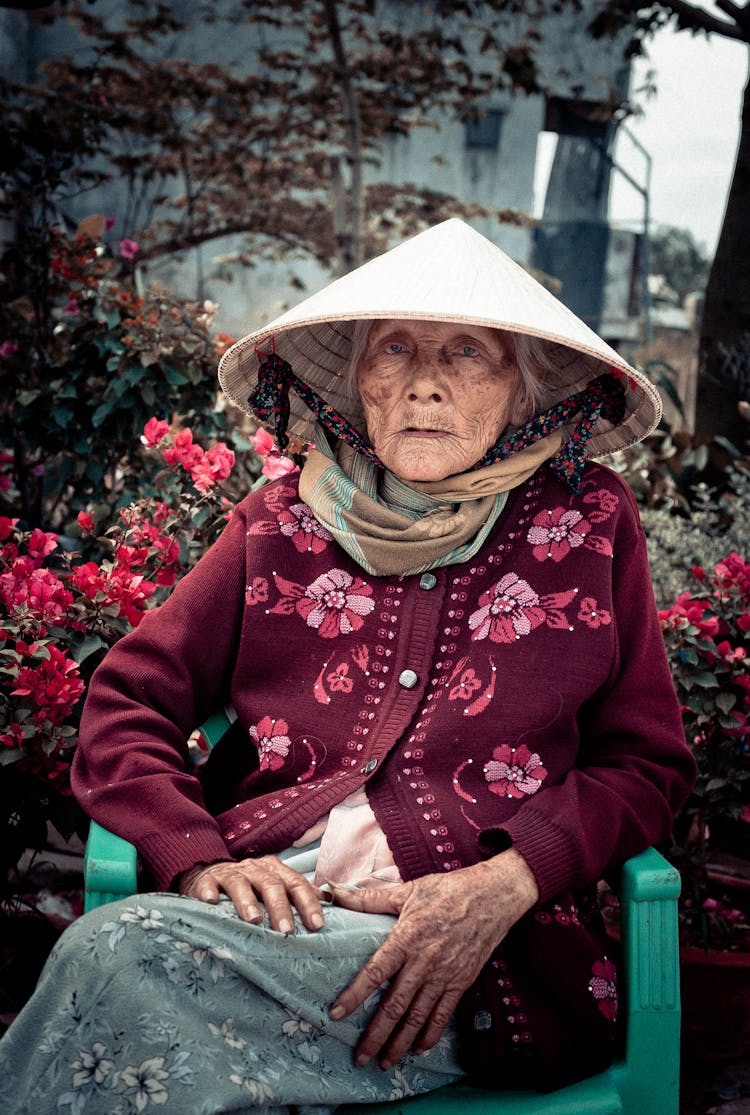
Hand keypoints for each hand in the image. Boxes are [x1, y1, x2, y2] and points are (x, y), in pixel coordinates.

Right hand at [176, 856, 326, 933]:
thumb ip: (297, 894)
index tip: (317, 925)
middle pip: (271, 884)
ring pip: (241, 883)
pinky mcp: (206, 880)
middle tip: (287, 931)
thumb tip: (329, 902)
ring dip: (247, 901)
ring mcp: (230, 873)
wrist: (210, 874)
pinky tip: (211, 904)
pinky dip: (209, 893)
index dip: (308, 903)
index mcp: (276, 871)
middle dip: (280, 907)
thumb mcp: (274, 887)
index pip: (296, 883)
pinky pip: (207, 885)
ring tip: (254, 920)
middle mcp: (255, 869)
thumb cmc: (250, 888)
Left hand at [328, 849, 538, 1069]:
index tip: (337, 1014)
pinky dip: (430, 1035)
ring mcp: (444, 975)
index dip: (355, 995)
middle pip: (395, 1005)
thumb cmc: (447, 890)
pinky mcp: (461, 982)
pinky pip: (443, 1015)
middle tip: (358, 1058)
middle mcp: (424, 962)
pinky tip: (417, 1049)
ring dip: (399, 1043)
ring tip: (383, 1063)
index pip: (376, 972)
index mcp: (407, 937)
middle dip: (375, 1035)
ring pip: (417, 1017)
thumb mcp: (407, 891)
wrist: (492, 897)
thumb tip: (333, 892)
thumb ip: (369, 899)